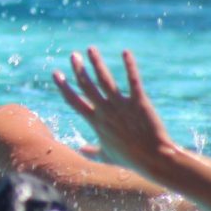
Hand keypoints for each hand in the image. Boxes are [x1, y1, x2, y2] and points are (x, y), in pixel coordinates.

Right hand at [52, 47, 176, 176]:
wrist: (154, 160)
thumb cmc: (131, 159)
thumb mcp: (107, 156)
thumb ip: (92, 151)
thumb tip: (80, 150)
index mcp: (95, 122)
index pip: (74, 101)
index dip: (64, 86)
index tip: (56, 73)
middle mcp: (105, 111)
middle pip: (87, 86)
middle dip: (79, 69)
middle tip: (73, 55)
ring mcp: (121, 106)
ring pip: (105, 80)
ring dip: (97, 63)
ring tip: (91, 49)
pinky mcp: (139, 103)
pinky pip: (133, 81)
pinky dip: (129, 66)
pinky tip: (125, 52)